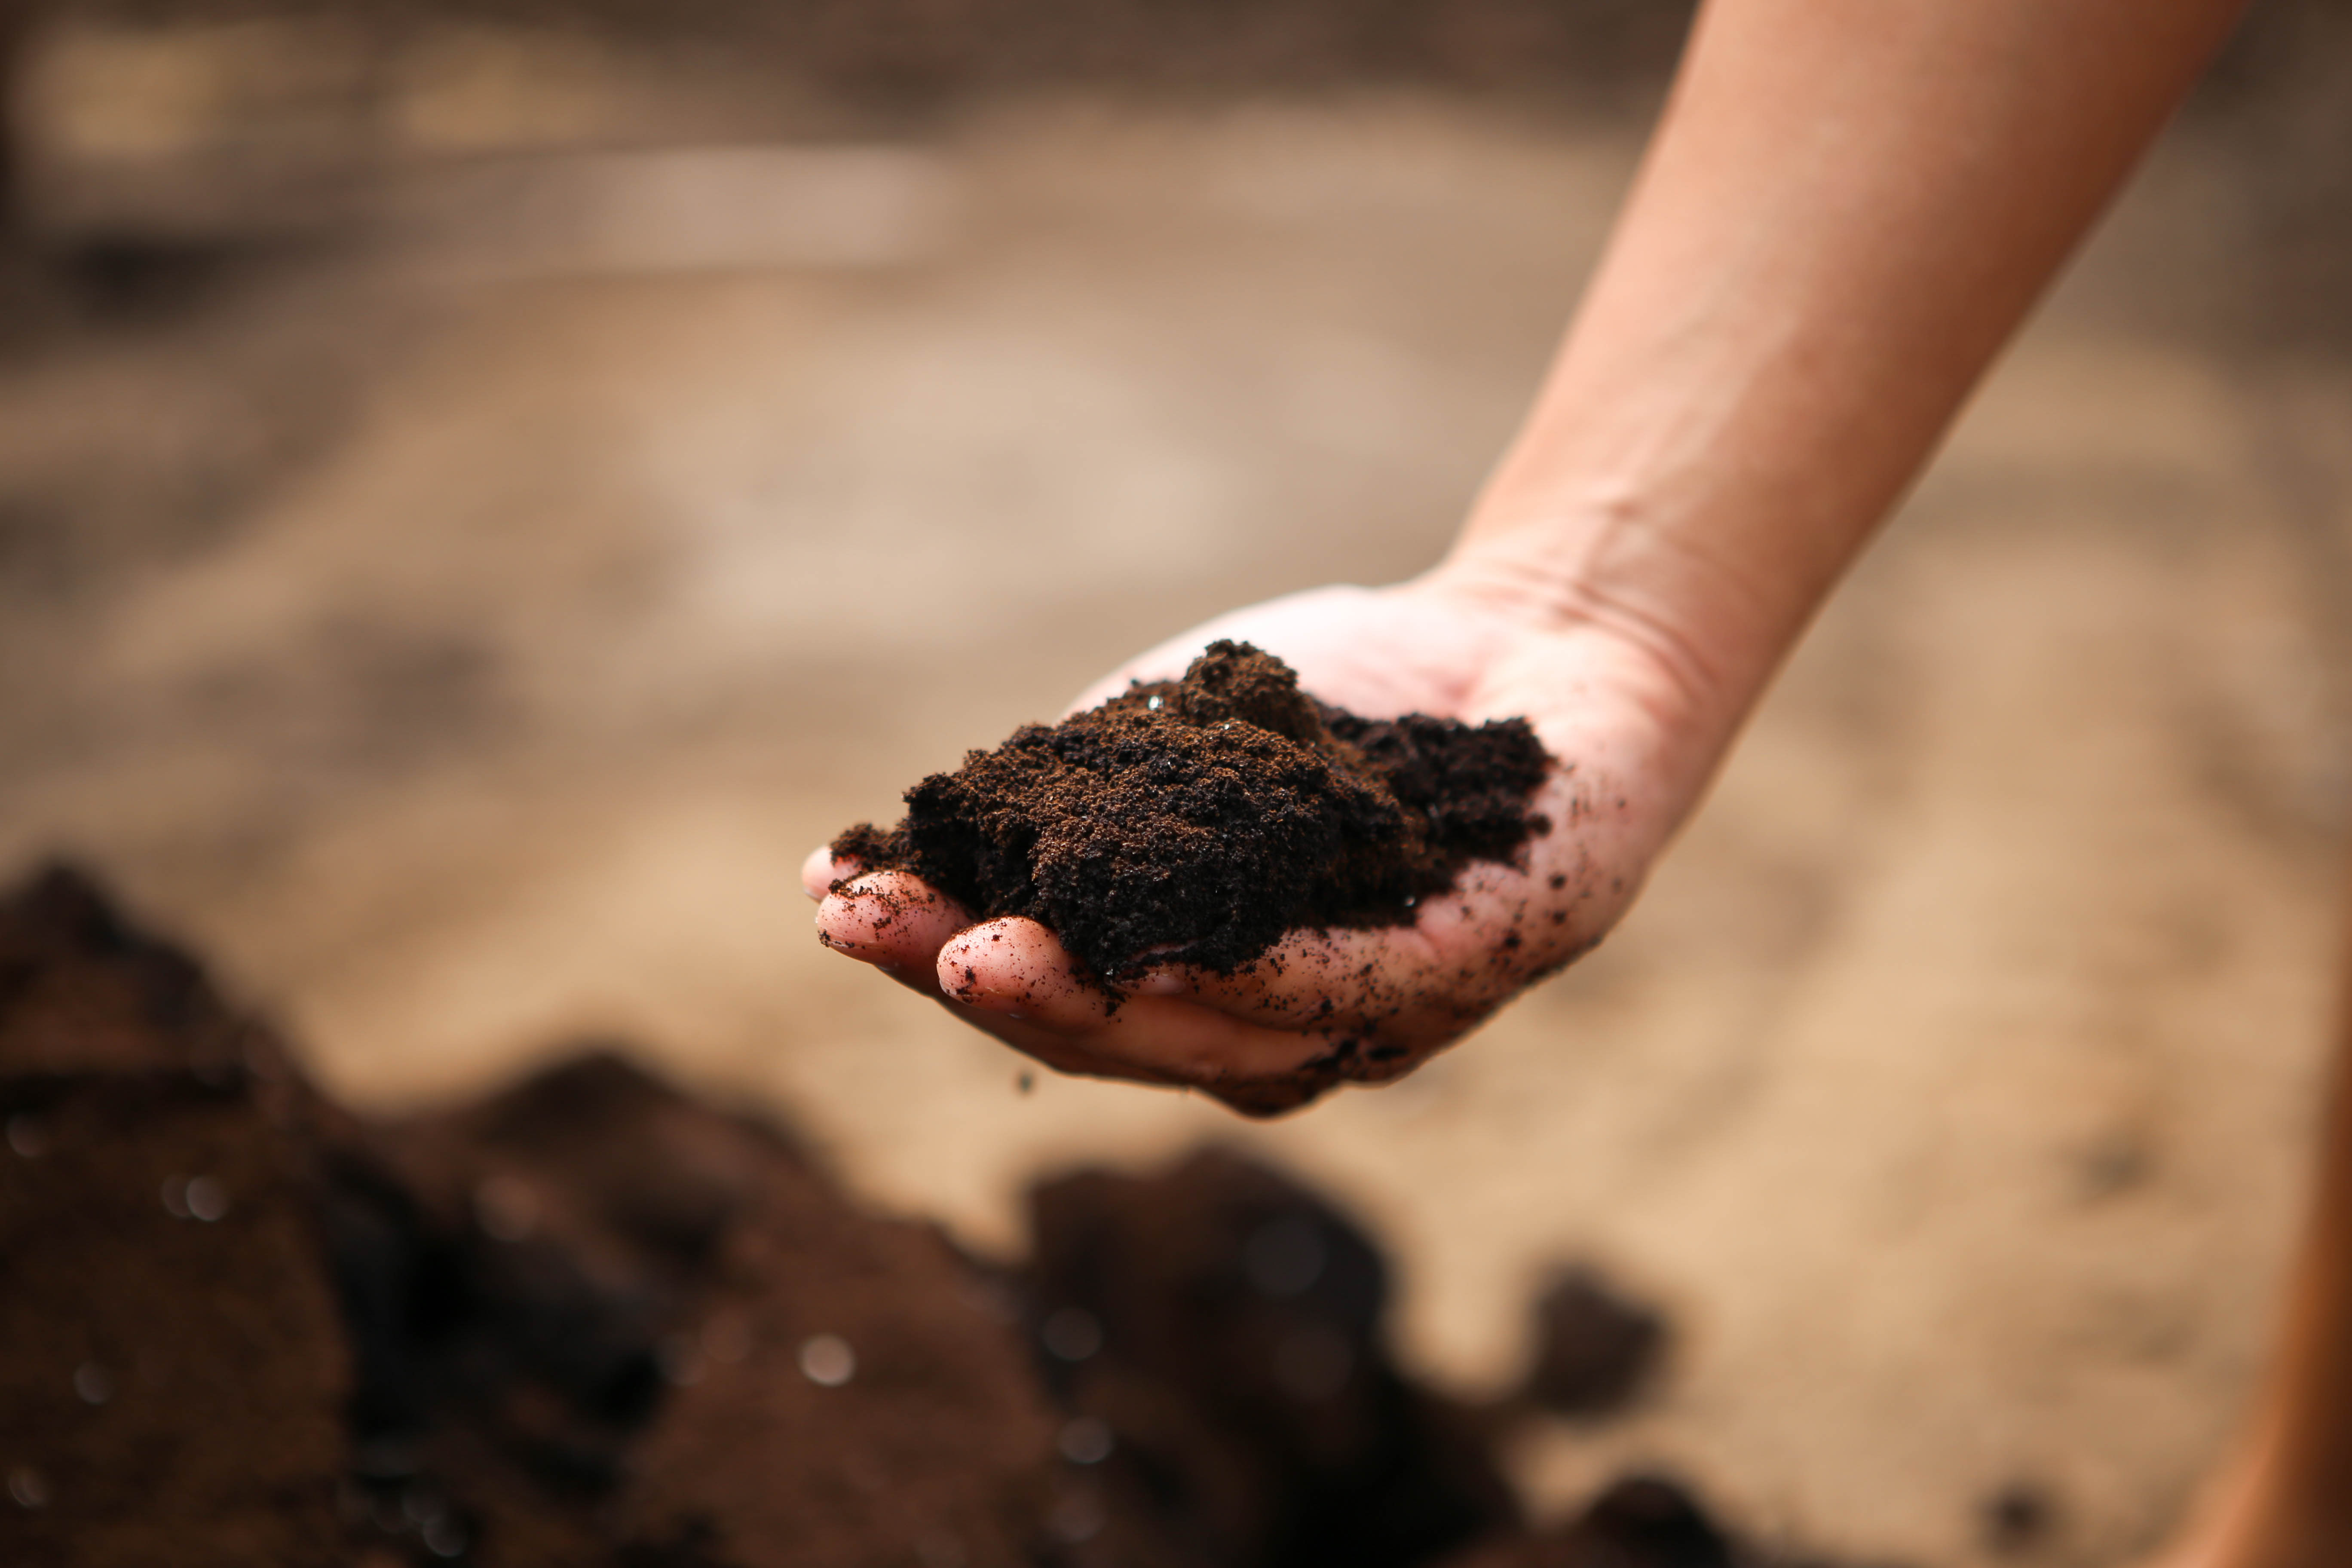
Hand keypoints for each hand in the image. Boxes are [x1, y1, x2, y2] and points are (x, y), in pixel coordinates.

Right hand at [803, 567, 1721, 1115]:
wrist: (1544, 626)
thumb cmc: (1354, 696)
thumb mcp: (1190, 742)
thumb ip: (1088, 803)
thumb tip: (925, 831)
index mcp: (1206, 979)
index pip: (1060, 985)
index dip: (939, 948)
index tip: (832, 896)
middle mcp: (1288, 1023)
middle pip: (1121, 1034)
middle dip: (991, 987)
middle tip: (882, 935)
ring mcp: (1389, 1009)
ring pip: (1222, 1040)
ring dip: (1093, 1002)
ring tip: (978, 955)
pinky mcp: (1488, 958)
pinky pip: (1363, 990)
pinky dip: (1263, 983)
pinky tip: (1170, 961)